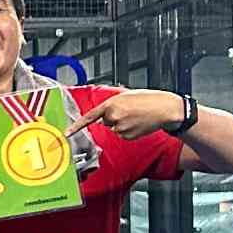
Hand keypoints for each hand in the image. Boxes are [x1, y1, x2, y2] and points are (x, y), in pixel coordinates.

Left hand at [67, 90, 184, 142]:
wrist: (165, 109)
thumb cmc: (148, 100)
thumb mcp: (127, 96)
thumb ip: (112, 105)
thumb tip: (102, 117)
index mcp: (111, 104)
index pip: (89, 117)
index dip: (77, 126)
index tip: (67, 134)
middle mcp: (113, 117)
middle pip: (105, 121)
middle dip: (114, 117)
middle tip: (130, 111)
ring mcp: (120, 128)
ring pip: (114, 128)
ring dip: (122, 124)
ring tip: (136, 116)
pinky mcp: (127, 136)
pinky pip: (122, 134)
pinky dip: (128, 130)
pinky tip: (138, 123)